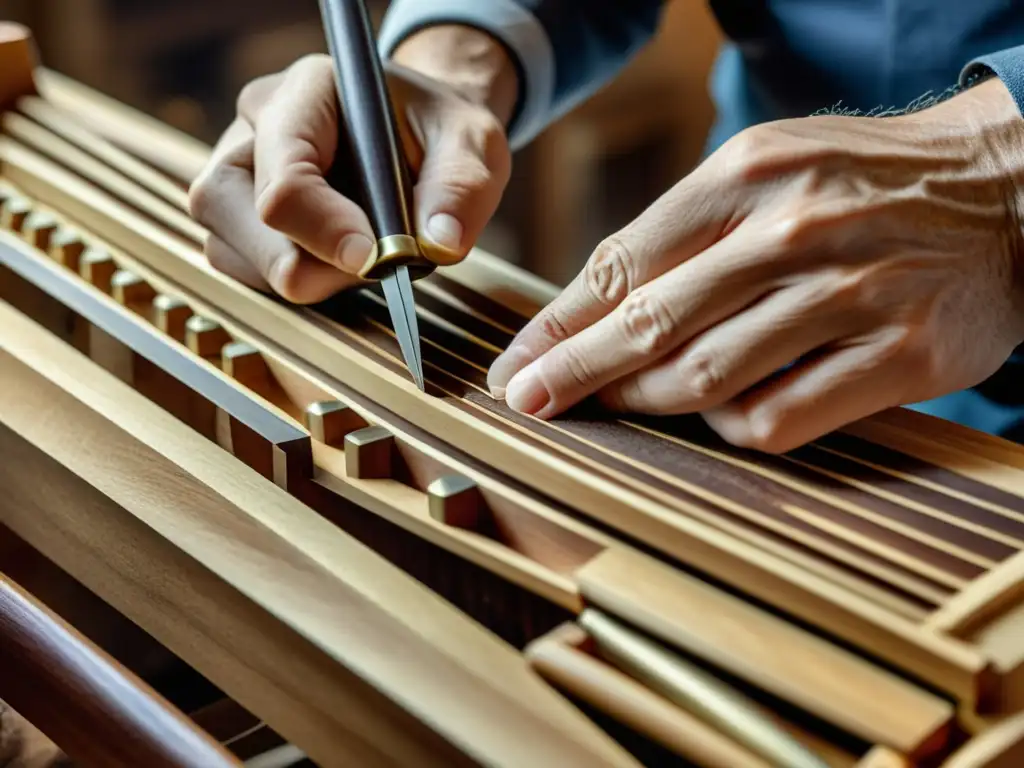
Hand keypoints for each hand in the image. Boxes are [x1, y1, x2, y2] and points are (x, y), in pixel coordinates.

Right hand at [189, 26, 515, 303]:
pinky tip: (337, 262)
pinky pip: (242, 271)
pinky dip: (295, 280)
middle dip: (305, 262)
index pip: (285, 179)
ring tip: (362, 254)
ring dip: (303, 275)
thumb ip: (461, 189)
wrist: (423, 137)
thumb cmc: (440, 134)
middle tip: (373, 263)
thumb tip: (439, 245)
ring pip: (232, 252)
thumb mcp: (475, 145)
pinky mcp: (235, 217)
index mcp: (305, 91)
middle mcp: (252, 126)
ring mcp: (234, 173)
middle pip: (228, 212)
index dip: (326, 233)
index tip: (376, 259)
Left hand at [488, 77, 1023, 452]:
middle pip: (650, 324)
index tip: (516, 363)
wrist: (1002, 188)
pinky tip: (721, 415)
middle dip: (573, 372)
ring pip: (707, 377)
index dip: (558, 322)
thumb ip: (686, 230)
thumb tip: (593, 307)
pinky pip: (780, 418)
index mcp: (748, 175)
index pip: (624, 262)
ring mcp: (852, 295)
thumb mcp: (768, 168)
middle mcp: (795, 231)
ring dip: (642, 402)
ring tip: (610, 408)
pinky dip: (732, 427)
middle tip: (526, 402)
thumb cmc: (861, 183)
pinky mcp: (900, 356)